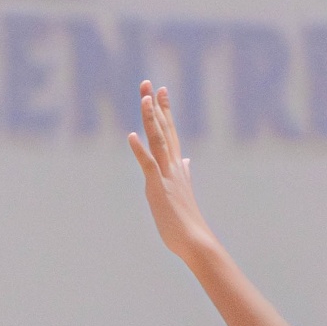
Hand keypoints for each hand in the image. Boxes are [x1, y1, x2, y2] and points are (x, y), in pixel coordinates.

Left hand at [128, 82, 216, 260]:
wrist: (195, 241)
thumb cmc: (187, 221)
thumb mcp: (183, 191)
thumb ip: (184, 172)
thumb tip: (186, 160)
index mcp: (177, 167)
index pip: (170, 132)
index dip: (165, 111)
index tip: (160, 92)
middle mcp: (173, 167)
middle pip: (164, 130)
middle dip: (156, 106)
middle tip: (150, 84)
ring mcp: (166, 176)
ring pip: (158, 141)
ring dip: (150, 119)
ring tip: (144, 98)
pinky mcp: (159, 188)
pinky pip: (148, 165)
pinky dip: (140, 150)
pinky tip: (131, 136)